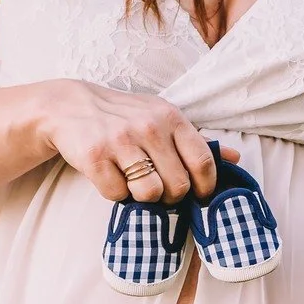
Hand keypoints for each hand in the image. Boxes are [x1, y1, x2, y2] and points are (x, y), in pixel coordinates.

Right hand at [33, 79, 236, 202]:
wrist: (69, 107)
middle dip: (170, 196)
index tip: (199, 195)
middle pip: (178, 186)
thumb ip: (197, 140)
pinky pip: (117, 195)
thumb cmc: (124, 116)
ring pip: (149, 194)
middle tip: (157, 186)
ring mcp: (120, 141)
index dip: (206, 187)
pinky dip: (114, 192)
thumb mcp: (162, 118)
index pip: (203, 162)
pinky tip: (109, 175)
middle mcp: (148, 127)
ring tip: (132, 180)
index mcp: (171, 118)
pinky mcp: (94, 157)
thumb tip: (234, 157)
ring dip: (141, 196)